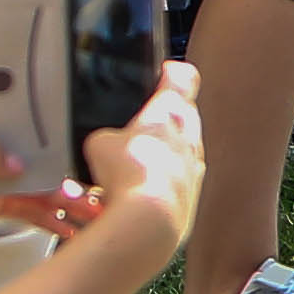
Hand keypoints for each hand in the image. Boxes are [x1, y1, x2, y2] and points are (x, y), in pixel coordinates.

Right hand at [79, 61, 205, 259]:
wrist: (149, 221)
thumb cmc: (129, 174)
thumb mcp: (99, 144)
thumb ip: (106, 137)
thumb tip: (107, 148)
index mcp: (170, 110)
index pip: (183, 76)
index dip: (172, 72)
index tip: (163, 72)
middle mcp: (191, 135)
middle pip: (186, 114)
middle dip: (166, 116)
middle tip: (142, 122)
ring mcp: (195, 166)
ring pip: (185, 148)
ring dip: (166, 151)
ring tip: (137, 162)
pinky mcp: (192, 195)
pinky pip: (180, 178)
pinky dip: (164, 180)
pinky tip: (141, 190)